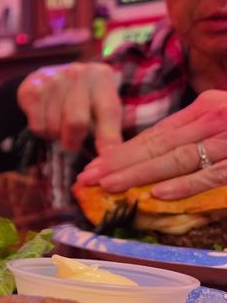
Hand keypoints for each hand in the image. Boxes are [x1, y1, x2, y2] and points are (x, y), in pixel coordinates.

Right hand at [17, 62, 123, 152]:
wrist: (48, 79)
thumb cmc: (81, 98)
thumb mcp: (101, 105)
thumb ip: (109, 127)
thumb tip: (111, 155)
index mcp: (102, 77)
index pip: (108, 112)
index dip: (107, 138)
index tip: (106, 157)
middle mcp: (78, 74)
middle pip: (76, 122)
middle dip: (73, 141)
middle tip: (72, 145)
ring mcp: (53, 80)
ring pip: (54, 127)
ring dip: (56, 135)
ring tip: (58, 126)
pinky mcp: (32, 89)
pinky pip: (37, 126)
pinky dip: (42, 132)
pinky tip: (45, 121)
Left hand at [77, 90, 226, 198]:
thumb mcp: (217, 121)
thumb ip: (188, 134)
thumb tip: (146, 158)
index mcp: (203, 109)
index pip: (155, 134)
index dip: (121, 152)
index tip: (93, 167)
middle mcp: (212, 121)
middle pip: (158, 146)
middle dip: (119, 163)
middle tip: (88, 178)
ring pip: (177, 159)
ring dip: (139, 174)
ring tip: (108, 185)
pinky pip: (210, 176)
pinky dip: (184, 184)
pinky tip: (157, 193)